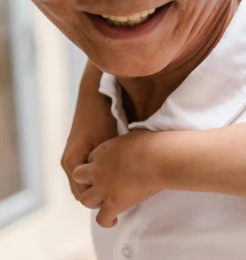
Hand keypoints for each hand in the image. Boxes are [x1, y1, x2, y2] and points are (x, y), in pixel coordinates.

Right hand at [62, 63, 116, 199]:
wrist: (94, 96)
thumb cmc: (103, 118)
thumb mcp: (107, 144)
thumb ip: (109, 166)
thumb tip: (120, 185)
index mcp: (73, 163)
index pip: (84, 196)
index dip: (102, 201)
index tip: (121, 203)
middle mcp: (68, 162)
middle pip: (82, 192)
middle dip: (99, 196)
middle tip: (122, 198)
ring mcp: (72, 156)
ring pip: (84, 183)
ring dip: (98, 186)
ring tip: (120, 187)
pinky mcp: (78, 150)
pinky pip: (86, 172)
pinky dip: (97, 176)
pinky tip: (115, 173)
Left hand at [73, 130, 161, 227]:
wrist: (158, 157)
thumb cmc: (153, 144)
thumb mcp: (135, 134)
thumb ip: (128, 141)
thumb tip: (136, 139)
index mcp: (103, 151)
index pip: (91, 159)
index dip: (98, 165)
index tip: (108, 168)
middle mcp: (98, 170)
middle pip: (79, 177)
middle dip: (87, 181)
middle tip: (99, 186)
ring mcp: (103, 188)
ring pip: (86, 199)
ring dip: (93, 201)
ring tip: (104, 204)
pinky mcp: (113, 203)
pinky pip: (102, 218)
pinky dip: (107, 221)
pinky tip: (113, 220)